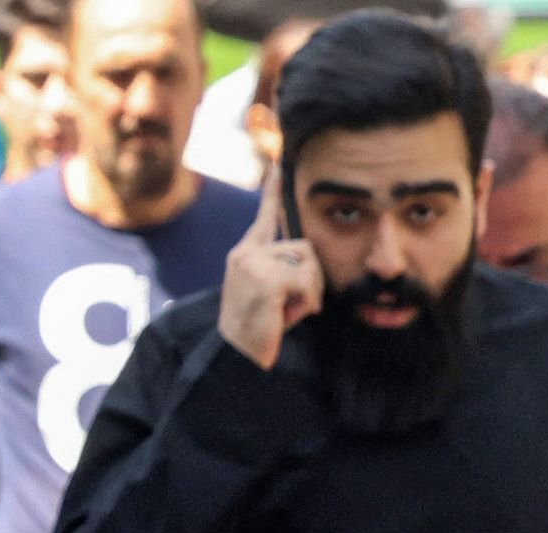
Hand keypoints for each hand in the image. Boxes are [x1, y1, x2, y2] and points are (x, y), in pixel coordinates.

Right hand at [219, 167, 321, 370]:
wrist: (237, 355)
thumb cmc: (260, 328)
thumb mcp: (271, 293)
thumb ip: (283, 271)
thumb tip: (308, 259)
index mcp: (247, 253)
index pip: (265, 216)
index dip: (273, 191)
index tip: (280, 163)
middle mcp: (246, 252)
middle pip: (304, 247)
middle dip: (310, 279)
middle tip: (291, 305)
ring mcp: (251, 262)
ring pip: (308, 263)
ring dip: (308, 293)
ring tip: (286, 311)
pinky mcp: (263, 277)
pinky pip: (306, 282)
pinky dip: (306, 302)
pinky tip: (287, 316)